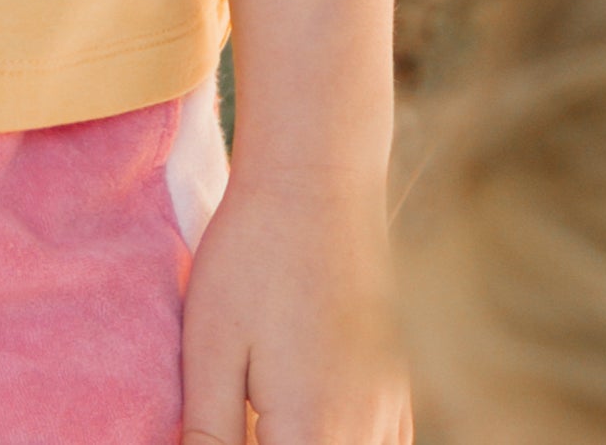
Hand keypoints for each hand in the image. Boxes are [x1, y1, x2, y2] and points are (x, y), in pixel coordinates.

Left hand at [182, 170, 412, 444]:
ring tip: (260, 417)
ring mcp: (390, 413)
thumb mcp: (209, 348)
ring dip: (307, 444)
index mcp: (312, 431)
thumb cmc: (252, 260)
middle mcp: (365, 433)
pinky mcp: (396, 391)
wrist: (316, 186)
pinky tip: (300, 420)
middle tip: (237, 414)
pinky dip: (342, 444)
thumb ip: (209, 432)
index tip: (212, 429)